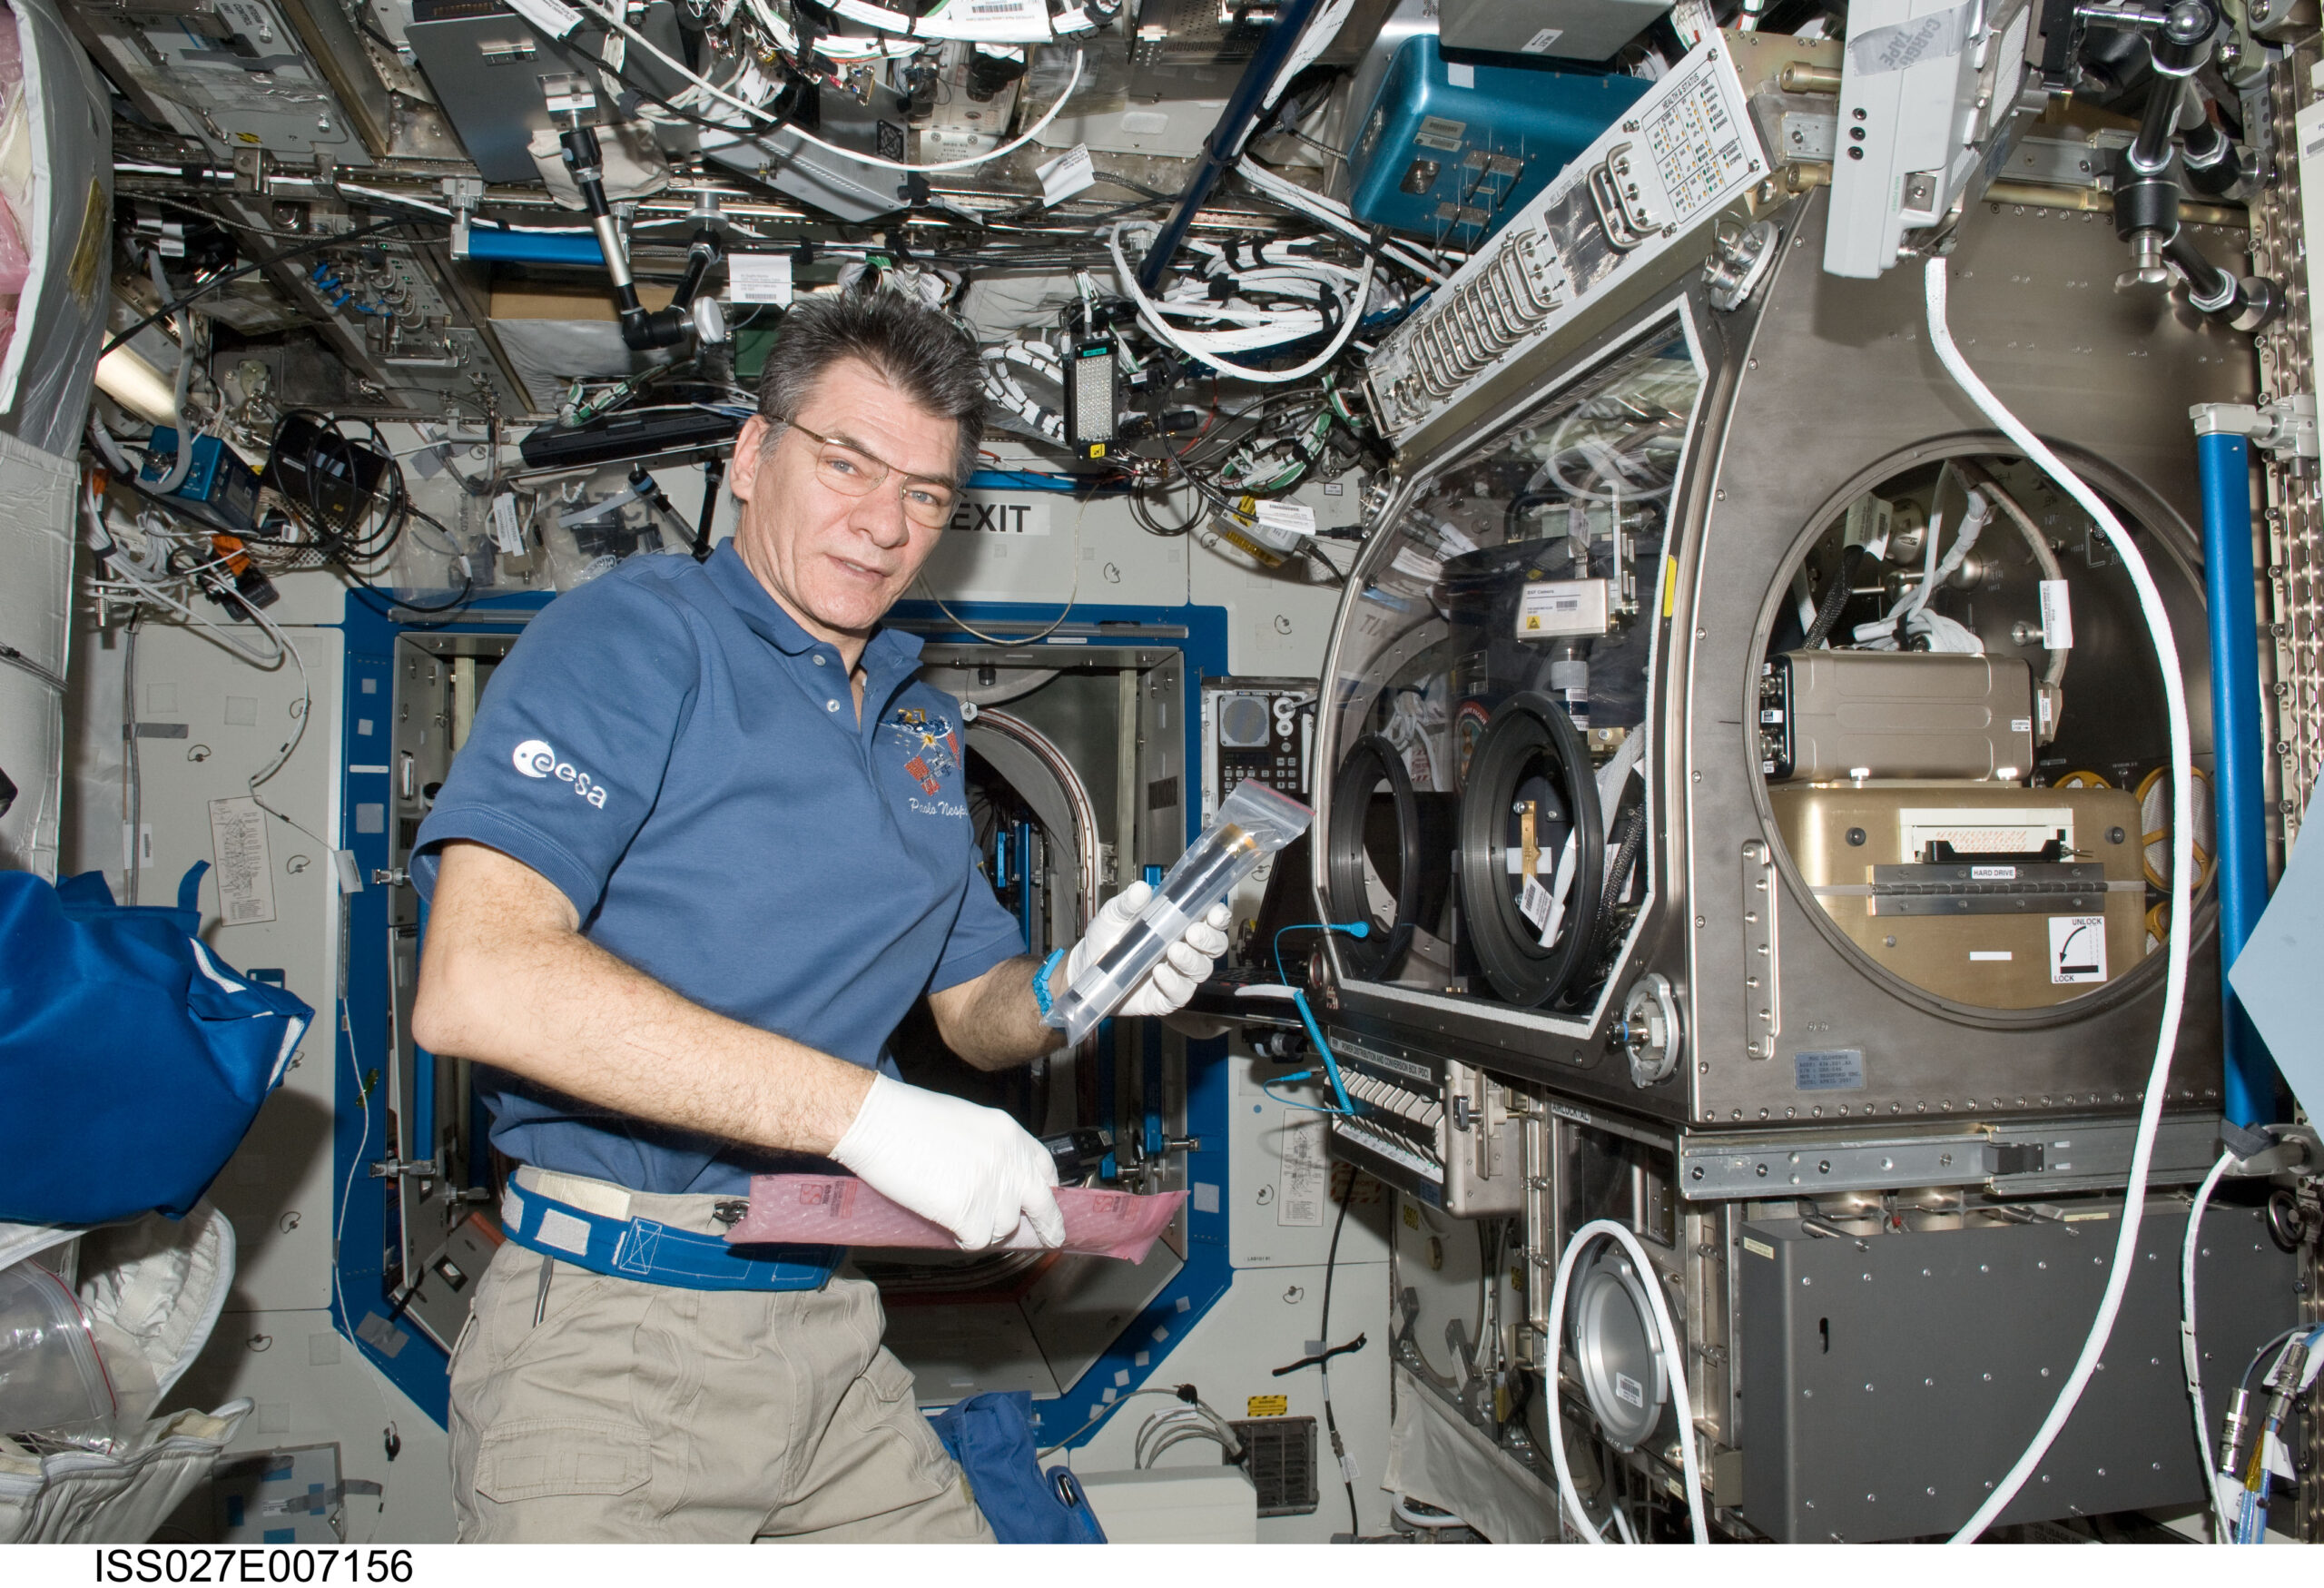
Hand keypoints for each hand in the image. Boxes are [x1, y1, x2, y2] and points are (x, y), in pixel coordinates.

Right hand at [829, 1073, 1064, 1249]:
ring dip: (984, 1228)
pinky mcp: (967, 1212)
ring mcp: (990, 1188)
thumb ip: (993, 1151)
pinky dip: (963, 1239)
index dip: (1045, 1191)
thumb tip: (1002, 1183)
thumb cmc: (909, 1118)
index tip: (1045, 1204)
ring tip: (957, 1212)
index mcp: (1010, 1134)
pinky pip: (977, 1240)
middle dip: (1047, 1228)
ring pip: (1003, 1228)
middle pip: (1042, 1206)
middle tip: (1050, 1241)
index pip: (1045, 1170)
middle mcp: (1008, 1161)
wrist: (877, 1122)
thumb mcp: (969, 1122)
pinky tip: (948, 1225)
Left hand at [1064, 880, 1231, 1018]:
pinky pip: (1180, 993)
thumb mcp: (1114, 915)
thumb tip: (1141, 889)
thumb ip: (1128, 903)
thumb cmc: (1107, 938)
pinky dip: (1173, 983)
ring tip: (1173, 950)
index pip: (1211, 919)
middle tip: (1193, 933)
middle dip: (1209, 939)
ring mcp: (1178, 974)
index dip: (1218, 916)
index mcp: (1179, 925)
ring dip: (1192, 960)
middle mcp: (1185, 949)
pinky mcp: (1166, 997)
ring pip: (1202, 970)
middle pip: (1214, 946)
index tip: (1215, 913)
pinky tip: (1159, 972)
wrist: (1086, 968)